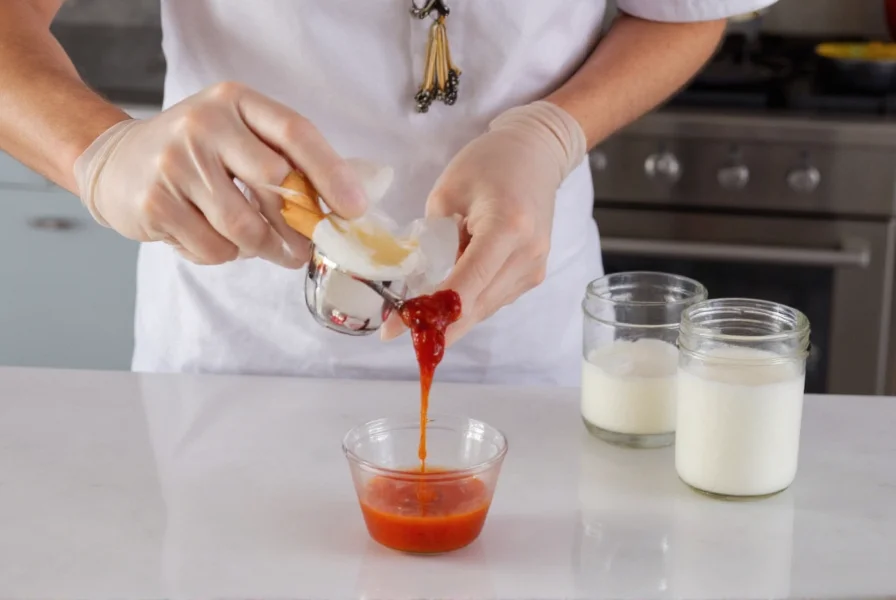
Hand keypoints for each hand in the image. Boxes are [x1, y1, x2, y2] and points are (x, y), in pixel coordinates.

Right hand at [73, 82, 366, 266]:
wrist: (116, 161)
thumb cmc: (198, 153)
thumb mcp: (238, 135)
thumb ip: (284, 159)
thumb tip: (342, 207)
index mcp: (235, 101)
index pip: (295, 132)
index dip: (331, 173)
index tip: (354, 209)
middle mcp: (204, 124)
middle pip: (275, 185)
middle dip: (299, 226)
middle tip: (308, 247)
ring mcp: (175, 163)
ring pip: (245, 228)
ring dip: (265, 248)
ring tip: (268, 249)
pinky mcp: (156, 203)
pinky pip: (214, 248)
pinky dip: (225, 254)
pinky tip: (214, 237)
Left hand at [381, 101, 585, 344]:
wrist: (536, 153)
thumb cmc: (489, 163)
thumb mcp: (447, 193)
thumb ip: (433, 240)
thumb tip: (420, 284)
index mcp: (507, 228)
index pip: (466, 286)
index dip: (430, 314)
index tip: (395, 331)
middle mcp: (527, 255)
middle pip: (476, 307)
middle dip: (436, 326)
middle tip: (397, 333)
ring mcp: (534, 268)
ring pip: (484, 309)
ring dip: (451, 318)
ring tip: (416, 316)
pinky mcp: (534, 274)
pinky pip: (494, 299)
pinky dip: (468, 304)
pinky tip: (445, 300)